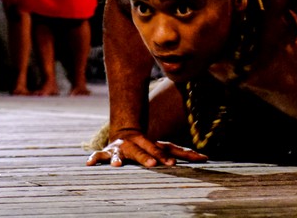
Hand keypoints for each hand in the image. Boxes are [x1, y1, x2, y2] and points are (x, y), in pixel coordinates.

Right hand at [85, 135, 207, 167]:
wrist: (124, 131)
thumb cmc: (149, 144)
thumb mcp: (165, 147)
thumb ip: (184, 153)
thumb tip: (208, 158)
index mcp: (152, 143)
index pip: (162, 149)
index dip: (168, 156)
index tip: (174, 164)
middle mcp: (136, 143)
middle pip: (144, 150)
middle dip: (148, 156)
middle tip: (154, 165)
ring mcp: (121, 148)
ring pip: (122, 153)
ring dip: (121, 159)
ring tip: (118, 165)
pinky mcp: (107, 152)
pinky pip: (99, 155)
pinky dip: (94, 159)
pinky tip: (88, 165)